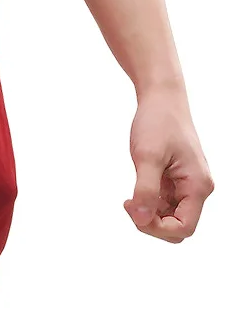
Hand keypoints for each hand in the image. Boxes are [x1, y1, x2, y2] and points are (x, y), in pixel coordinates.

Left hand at [124, 89, 213, 242]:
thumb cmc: (157, 122)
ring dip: (149, 213)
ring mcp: (188, 185)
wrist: (161, 99)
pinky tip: (137, 189)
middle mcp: (197, 188)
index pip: (183, 228)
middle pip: (178, 227)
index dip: (156, 227)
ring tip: (131, 195)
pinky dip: (150, 202)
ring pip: (171, 217)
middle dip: (152, 223)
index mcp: (197, 186)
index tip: (132, 206)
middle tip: (129, 203)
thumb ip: (145, 190)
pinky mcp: (177, 180)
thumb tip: (141, 220)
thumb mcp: (147, 156)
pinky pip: (166, 203)